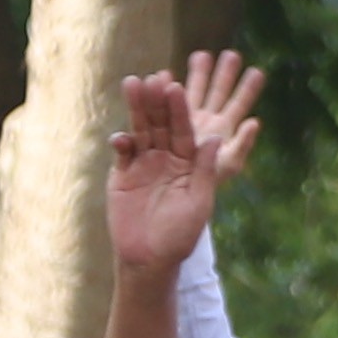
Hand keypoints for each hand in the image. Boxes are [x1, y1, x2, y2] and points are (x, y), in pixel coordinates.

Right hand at [107, 51, 266, 274]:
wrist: (149, 260)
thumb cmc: (180, 236)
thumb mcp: (199, 203)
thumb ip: (205, 170)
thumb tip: (216, 138)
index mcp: (188, 163)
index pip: (184, 130)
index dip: (180, 109)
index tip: (176, 87)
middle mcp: (166, 158)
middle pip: (161, 124)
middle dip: (157, 101)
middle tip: (153, 77)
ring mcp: (143, 164)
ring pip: (141, 131)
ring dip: (137, 109)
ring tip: (133, 83)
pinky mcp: (122, 174)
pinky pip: (123, 152)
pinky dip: (121, 142)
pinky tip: (122, 137)